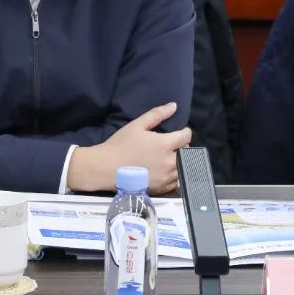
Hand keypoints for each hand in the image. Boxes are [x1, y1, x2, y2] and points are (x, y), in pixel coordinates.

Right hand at [67, 102, 191, 193]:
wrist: (106, 168)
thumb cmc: (121, 144)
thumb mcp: (137, 125)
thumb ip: (157, 114)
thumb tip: (174, 106)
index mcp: (165, 144)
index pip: (186, 137)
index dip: (185, 132)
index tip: (181, 131)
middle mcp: (169, 161)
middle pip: (187, 153)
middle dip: (183, 146)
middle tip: (174, 144)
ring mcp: (166, 177)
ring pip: (183, 168)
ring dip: (181, 161)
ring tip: (171, 158)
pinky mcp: (161, 188)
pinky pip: (176, 182)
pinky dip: (175, 175)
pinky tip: (165, 171)